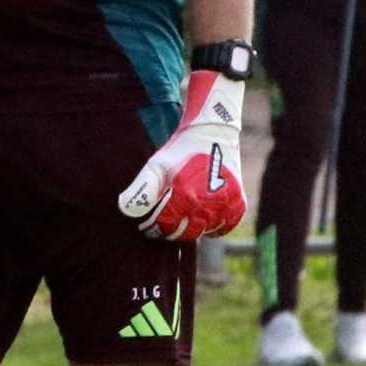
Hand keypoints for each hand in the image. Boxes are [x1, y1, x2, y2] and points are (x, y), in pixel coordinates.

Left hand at [118, 70, 247, 240]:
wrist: (213, 131)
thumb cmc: (180, 150)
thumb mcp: (156, 165)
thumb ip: (141, 189)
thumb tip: (126, 211)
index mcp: (186, 195)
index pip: (165, 227)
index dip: (152, 229)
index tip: (145, 226)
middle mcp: (209, 203)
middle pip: (185, 233)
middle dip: (170, 231)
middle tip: (162, 223)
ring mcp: (227, 205)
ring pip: (204, 232)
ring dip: (191, 229)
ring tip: (182, 216)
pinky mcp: (239, 204)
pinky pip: (222, 228)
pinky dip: (211, 227)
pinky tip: (201, 216)